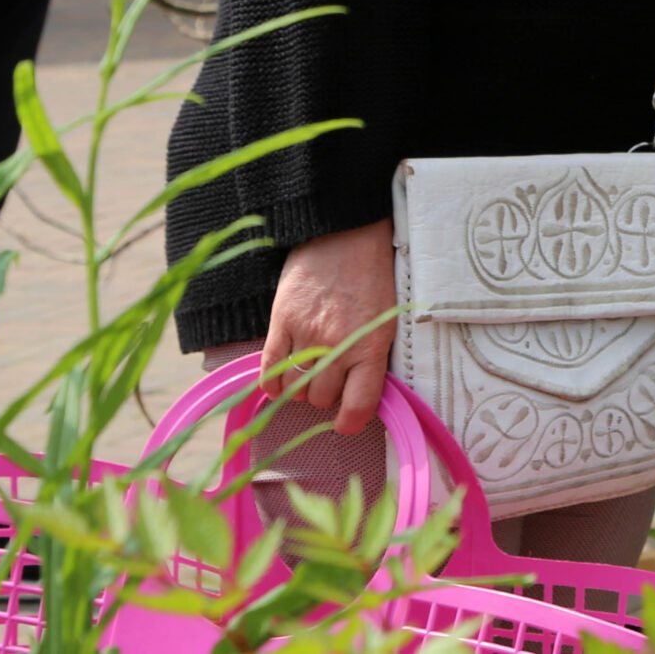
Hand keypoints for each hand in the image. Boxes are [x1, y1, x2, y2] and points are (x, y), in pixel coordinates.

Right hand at [260, 219, 395, 434]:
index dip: (350, 422)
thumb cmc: (371, 274)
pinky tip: (278, 381)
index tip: (345, 422)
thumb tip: (359, 393)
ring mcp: (307, 334)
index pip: (359, 406)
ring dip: (299, 387)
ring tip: (306, 372)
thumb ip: (371, 356)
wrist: (344, 231)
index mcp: (371, 345)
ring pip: (295, 388)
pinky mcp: (281, 321)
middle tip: (328, 378)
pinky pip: (269, 370)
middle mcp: (338, 345)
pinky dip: (272, 383)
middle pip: (321, 399)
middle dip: (324, 395)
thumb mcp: (385, 317)